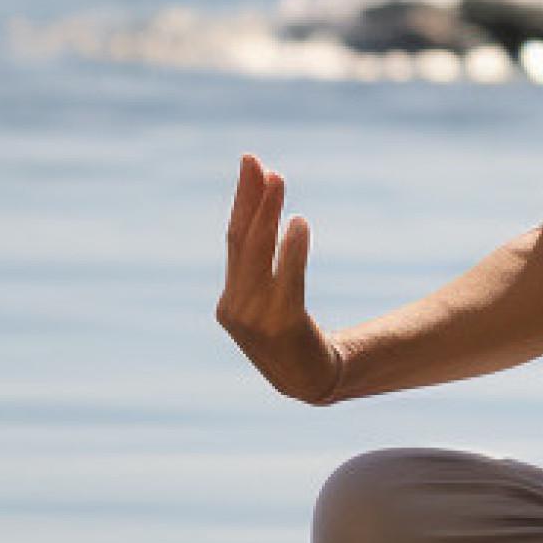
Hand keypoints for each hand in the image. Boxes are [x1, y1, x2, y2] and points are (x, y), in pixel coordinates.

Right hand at [218, 152, 345, 404]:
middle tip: (258, 161)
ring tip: (278, 179)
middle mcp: (235, 305)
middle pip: (243, 240)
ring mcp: (254, 317)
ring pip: (259, 254)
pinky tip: (298, 222)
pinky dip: (291, 250)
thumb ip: (265, 266)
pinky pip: (286, 279)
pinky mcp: (281, 325)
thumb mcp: (272, 300)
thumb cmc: (295, 338)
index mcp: (230, 297)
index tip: (251, 161)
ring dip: (268, 214)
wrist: (311, 382)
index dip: (243, 200)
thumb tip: (266, 214)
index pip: (235, 238)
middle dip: (250, 198)